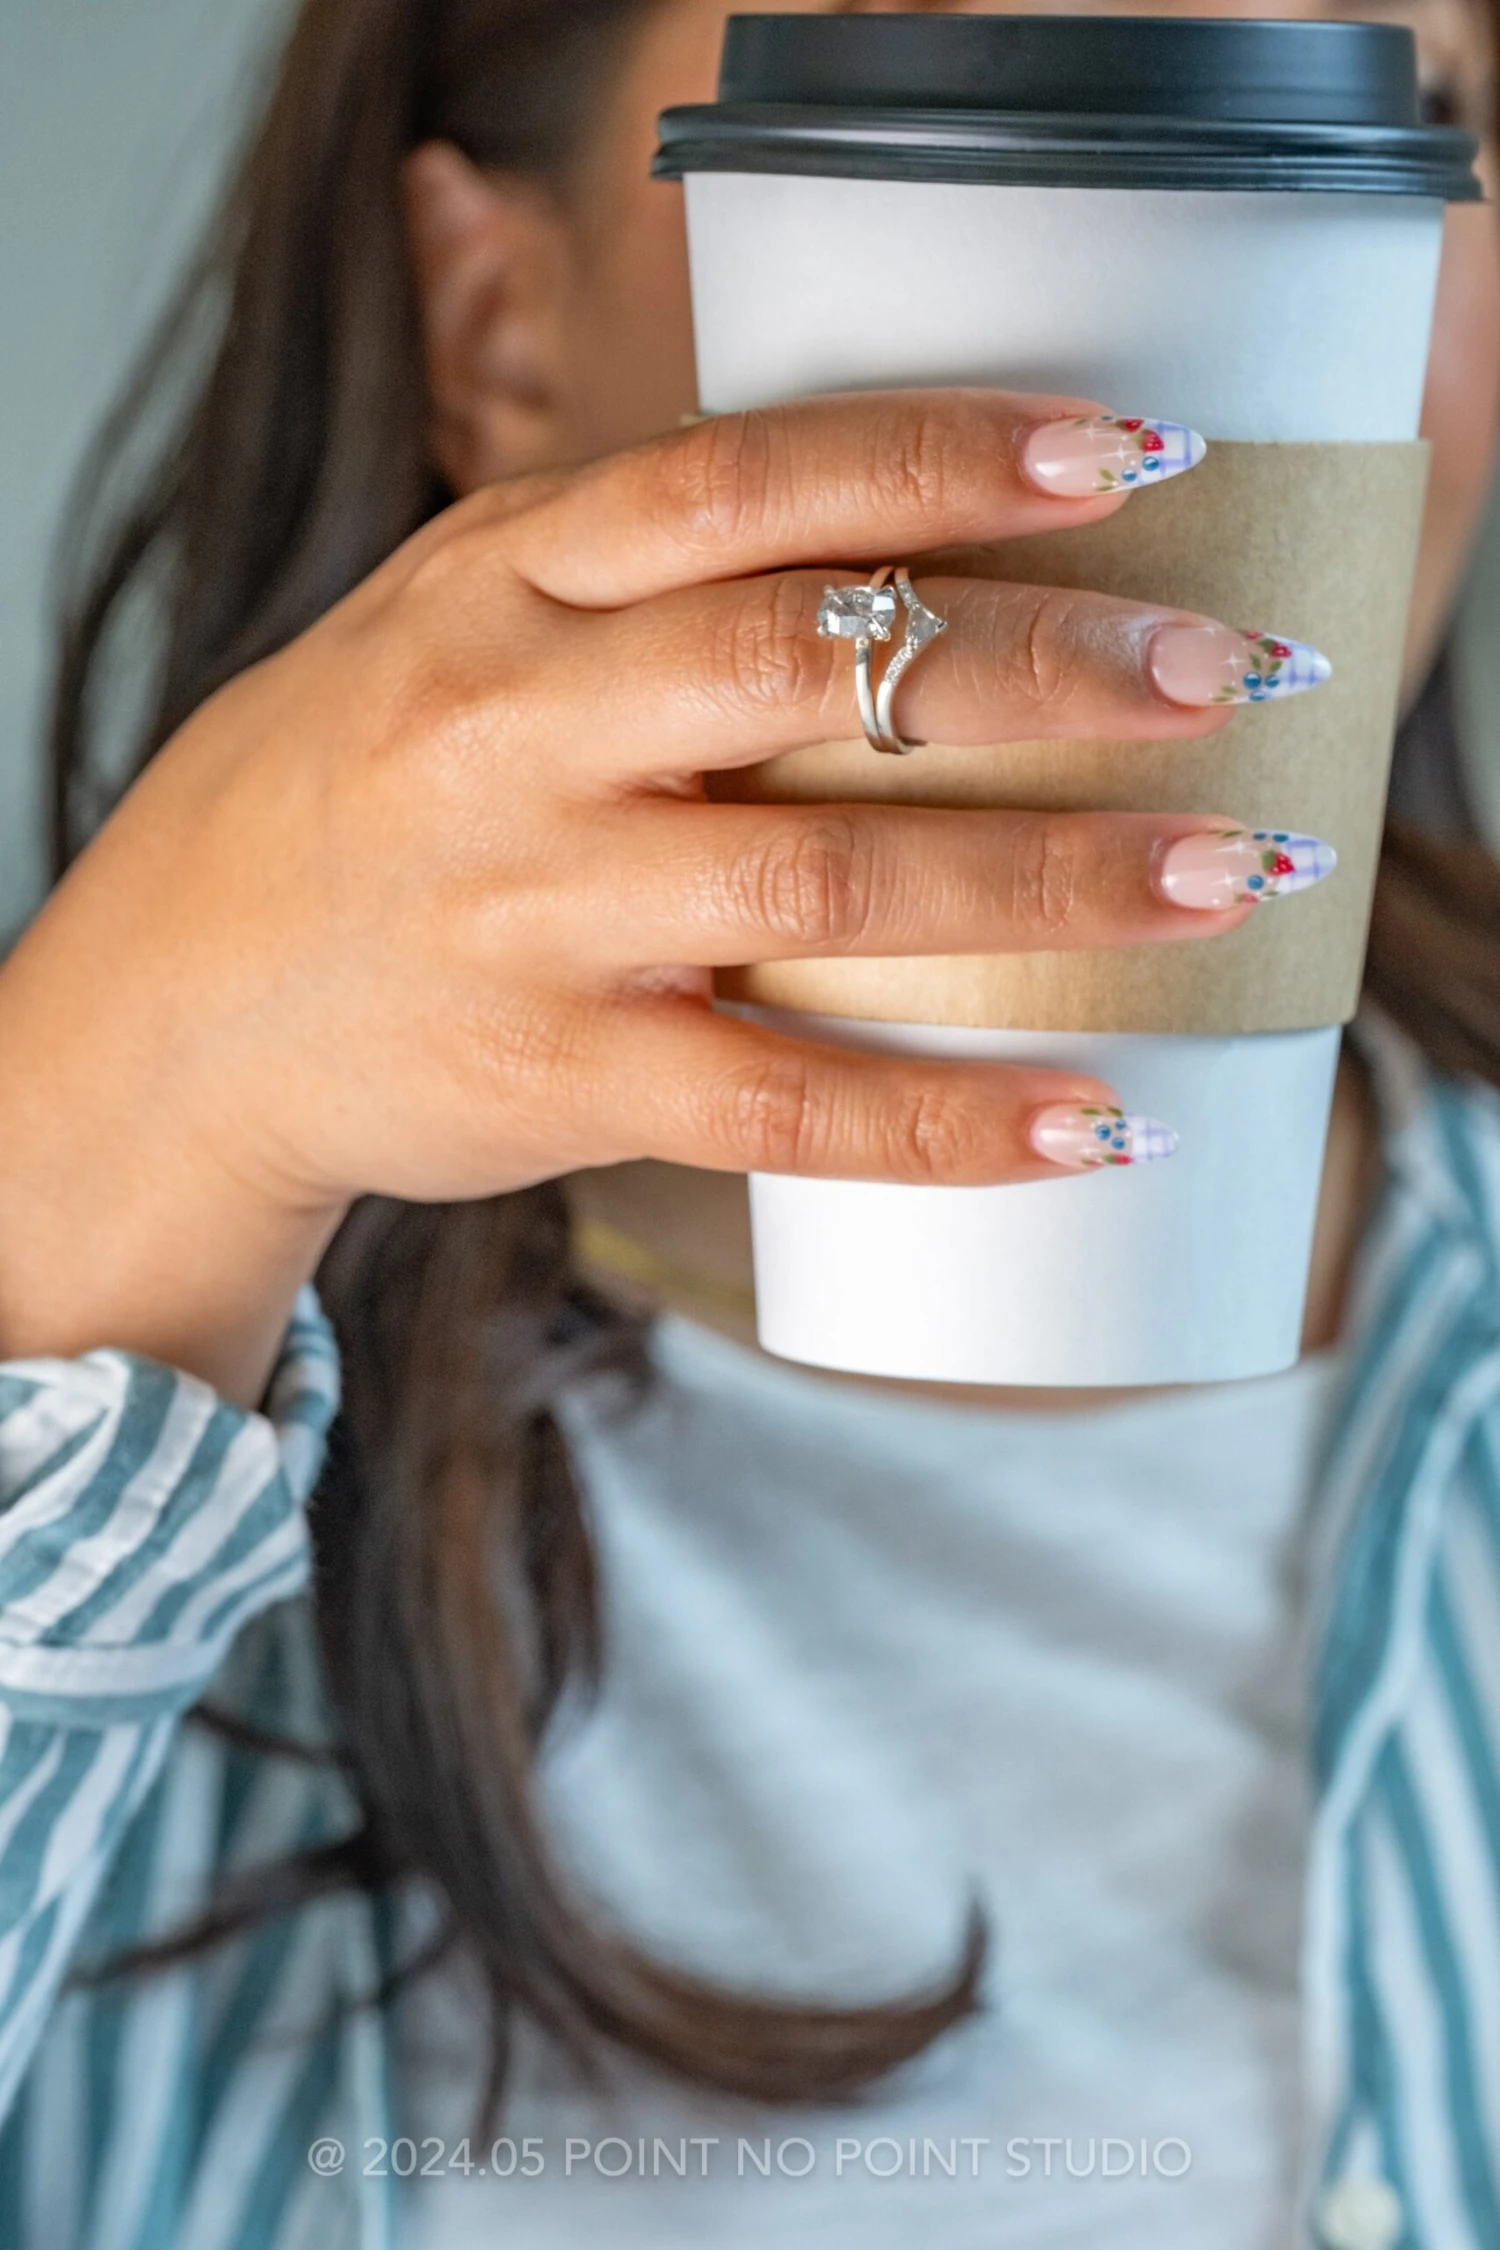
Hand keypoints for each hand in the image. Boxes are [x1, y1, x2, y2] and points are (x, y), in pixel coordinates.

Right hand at [0, 390, 1290, 1399]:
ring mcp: (533, 913)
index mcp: (497, 581)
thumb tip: (906, 541)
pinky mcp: (556, 1077)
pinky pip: (781, 1107)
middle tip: (1220, 673)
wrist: (181, 1001)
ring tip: (1217, 876)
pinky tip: (1088, 1120)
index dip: (942, 459)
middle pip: (808, 670)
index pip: (741, 483)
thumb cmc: (360, 787)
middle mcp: (513, 731)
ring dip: (1044, 881)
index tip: (1124, 455)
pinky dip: (947, 1121)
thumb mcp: (459, 622)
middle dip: (1039, 666)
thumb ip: (638, 574)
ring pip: (821, 887)